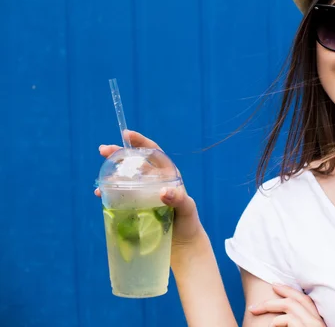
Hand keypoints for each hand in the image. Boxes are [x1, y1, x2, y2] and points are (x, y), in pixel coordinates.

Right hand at [95, 130, 202, 244]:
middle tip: (103, 150)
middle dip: (119, 154)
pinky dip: (110, 193)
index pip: (154, 153)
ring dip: (112, 174)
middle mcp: (155, 182)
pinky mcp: (137, 207)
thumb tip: (163, 192)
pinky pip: (121, 196)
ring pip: (126, 178)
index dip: (140, 142)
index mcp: (168, 176)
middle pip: (135, 163)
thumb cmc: (188, 223)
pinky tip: (101, 194)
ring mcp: (144, 194)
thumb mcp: (186, 209)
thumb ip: (178, 199)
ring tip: (100, 176)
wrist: (183, 245)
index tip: (126, 134)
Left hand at [249, 284, 325, 326]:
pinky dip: (278, 320)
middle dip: (278, 293)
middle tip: (259, 298)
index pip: (305, 300)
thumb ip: (296, 324)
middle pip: (299, 299)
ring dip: (271, 305)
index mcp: (317, 322)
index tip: (275, 286)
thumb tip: (278, 319)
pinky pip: (291, 320)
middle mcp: (318, 323)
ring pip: (292, 306)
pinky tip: (271, 325)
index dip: (289, 290)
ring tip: (255, 310)